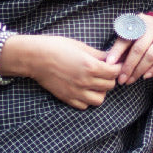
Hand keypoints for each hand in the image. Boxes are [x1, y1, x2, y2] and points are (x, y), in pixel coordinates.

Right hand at [5, 34, 121, 109]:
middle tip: (104, 72)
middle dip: (109, 78)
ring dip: (100, 91)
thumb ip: (98, 55)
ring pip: (99, 99)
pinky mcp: (67, 98)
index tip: (114, 65)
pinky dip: (87, 99)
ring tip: (94, 83)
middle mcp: (86, 81)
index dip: (117, 67)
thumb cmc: (57, 47)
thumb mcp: (80, 46)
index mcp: (91, 66)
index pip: (115, 72)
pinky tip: (83, 90)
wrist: (35, 58)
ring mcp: (76, 92)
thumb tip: (111, 58)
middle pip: (109, 86)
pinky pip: (84, 105)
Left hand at [106, 16, 152, 83]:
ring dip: (140, 70)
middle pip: (139, 49)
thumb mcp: (131, 34)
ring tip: (131, 80)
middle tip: (121, 79)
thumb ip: (121, 45)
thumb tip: (109, 62)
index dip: (117, 51)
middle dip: (129, 66)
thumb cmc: (142, 34)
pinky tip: (145, 76)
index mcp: (139, 23)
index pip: (126, 38)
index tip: (109, 64)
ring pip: (152, 55)